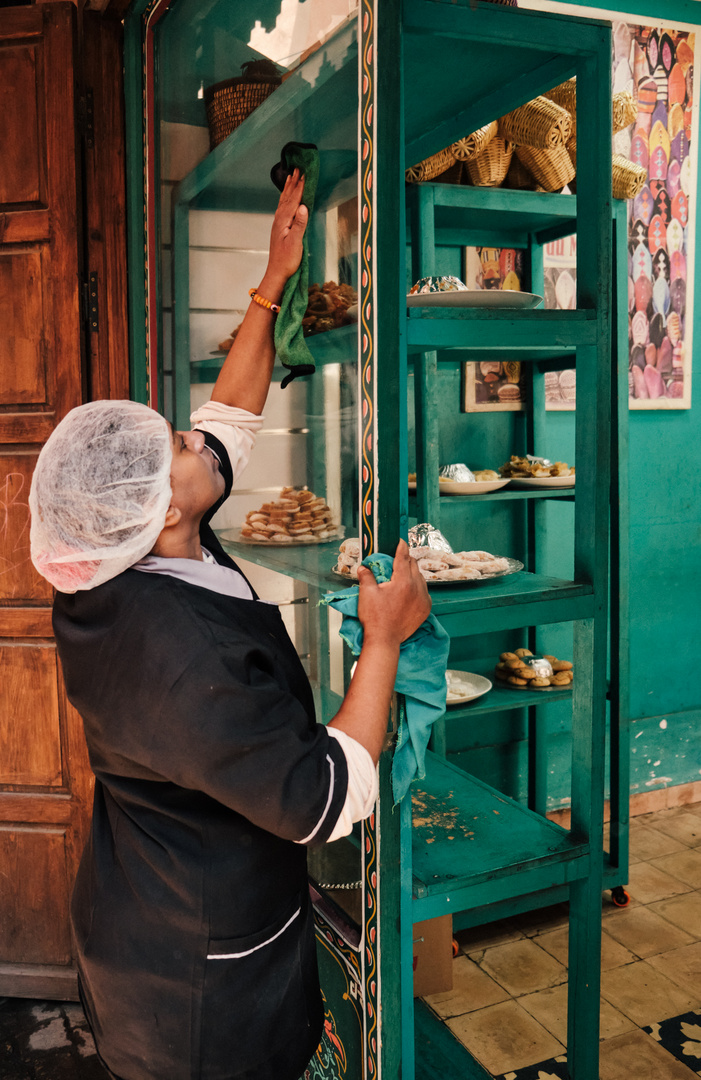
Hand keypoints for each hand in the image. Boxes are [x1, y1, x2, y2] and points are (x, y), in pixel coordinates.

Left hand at [262, 169, 307, 291]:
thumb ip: (300, 224)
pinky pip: (282, 208)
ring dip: (288, 188)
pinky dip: (285, 198)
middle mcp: (279, 220)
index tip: (304, 174)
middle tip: (297, 168)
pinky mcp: (280, 229)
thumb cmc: (287, 260)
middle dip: (293, 183)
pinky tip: (285, 198)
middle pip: (287, 197)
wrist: (277, 272)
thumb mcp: (296, 243)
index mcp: (284, 221)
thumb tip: (304, 207)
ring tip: (290, 177)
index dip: (299, 187)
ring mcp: (278, 224)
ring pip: (283, 201)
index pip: (293, 200)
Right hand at [356, 540, 431, 646]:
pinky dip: (417, 588)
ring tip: (402, 576)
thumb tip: (364, 567)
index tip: (400, 541)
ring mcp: (423, 599)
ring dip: (412, 574)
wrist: (385, 640)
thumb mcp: (366, 593)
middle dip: (406, 560)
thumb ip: (366, 576)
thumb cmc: (375, 617)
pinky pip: (424, 592)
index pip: (403, 558)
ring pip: (420, 578)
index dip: (401, 547)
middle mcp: (417, 588)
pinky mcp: (426, 608)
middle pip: (414, 566)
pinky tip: (409, 591)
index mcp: (403, 581)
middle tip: (397, 560)